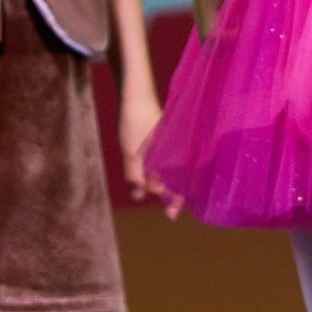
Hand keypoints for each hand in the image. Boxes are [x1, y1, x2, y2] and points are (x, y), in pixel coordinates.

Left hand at [119, 82, 171, 213]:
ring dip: (155, 184)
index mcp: (173, 155)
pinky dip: (152, 172)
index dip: (176, 200)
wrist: (134, 96)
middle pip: (176, 180)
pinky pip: (159, 163)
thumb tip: (139, 193)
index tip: (170, 215)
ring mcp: (167, 148)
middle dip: (168, 195)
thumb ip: (135, 174)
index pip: (180, 184)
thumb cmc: (135, 122)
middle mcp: (174, 152)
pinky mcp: (159, 143)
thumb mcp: (131, 151)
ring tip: (140, 193)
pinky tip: (140, 178)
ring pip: (165, 172)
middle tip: (166, 212)